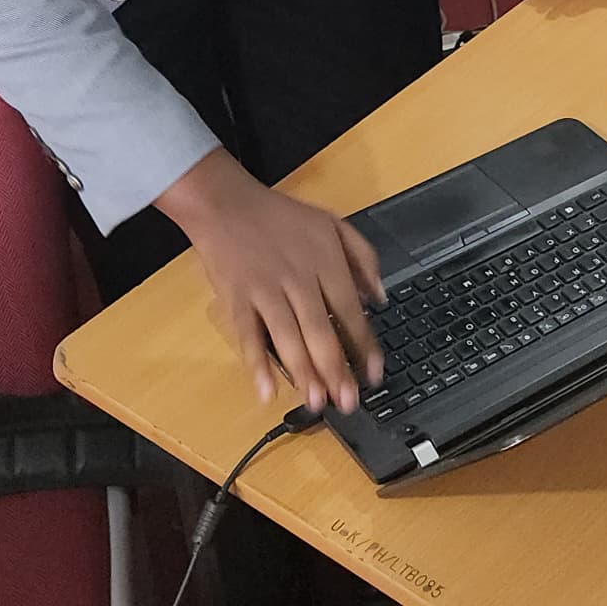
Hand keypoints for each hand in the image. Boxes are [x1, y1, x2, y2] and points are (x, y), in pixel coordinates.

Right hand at [157, 152, 383, 413]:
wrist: (226, 203)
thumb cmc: (280, 217)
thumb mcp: (333, 223)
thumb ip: (363, 257)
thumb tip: (380, 296)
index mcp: (325, 262)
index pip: (350, 311)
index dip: (364, 345)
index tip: (375, 374)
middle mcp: (298, 279)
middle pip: (321, 330)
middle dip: (337, 370)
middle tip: (348, 402)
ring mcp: (265, 290)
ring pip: (288, 337)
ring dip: (303, 373)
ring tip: (317, 402)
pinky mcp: (237, 298)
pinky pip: (247, 335)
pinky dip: (256, 364)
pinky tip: (267, 391)